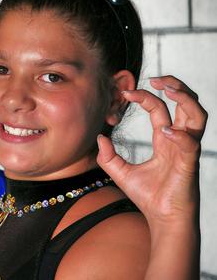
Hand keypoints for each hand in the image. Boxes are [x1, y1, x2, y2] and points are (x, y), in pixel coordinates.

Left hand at [97, 75, 206, 224]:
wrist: (161, 219)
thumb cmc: (147, 196)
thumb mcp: (120, 173)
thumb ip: (108, 156)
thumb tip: (98, 138)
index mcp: (165, 139)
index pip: (160, 109)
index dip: (145, 97)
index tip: (125, 93)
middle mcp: (179, 141)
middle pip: (187, 104)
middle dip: (175, 86)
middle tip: (156, 78)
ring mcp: (186, 151)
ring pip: (198, 116)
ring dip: (185, 99)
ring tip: (168, 89)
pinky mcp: (189, 165)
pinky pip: (190, 144)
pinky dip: (179, 135)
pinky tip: (164, 130)